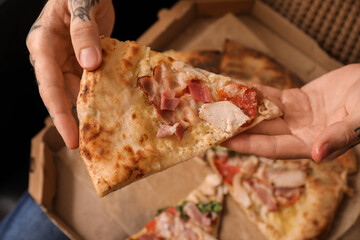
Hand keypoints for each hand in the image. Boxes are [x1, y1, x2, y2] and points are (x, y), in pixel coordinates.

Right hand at [26, 0, 114, 148]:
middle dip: (74, 121)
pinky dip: (101, 93)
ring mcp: (68, 60)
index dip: (59, 114)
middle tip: (90, 146)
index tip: (71, 138)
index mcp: (44, 44)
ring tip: (103, 133)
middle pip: (61, 95)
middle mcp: (53, 57)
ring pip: (77, 91)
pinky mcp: (84, 60)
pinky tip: (113, 107)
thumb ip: (83, 32)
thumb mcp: (81, 4)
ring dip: (90, 109)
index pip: (49, 85)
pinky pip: (91, 81)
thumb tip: (89, 65)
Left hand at [222, 64, 359, 161]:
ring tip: (218, 105)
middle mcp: (300, 133)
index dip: (248, 145)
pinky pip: (272, 96)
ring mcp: (297, 116)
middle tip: (211, 123)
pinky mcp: (298, 99)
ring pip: (263, 114)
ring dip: (242, 109)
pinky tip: (238, 89)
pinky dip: (255, 93)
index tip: (224, 141)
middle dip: (237, 128)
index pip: (273, 148)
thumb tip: (318, 154)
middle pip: (262, 132)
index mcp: (312, 144)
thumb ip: (340, 137)